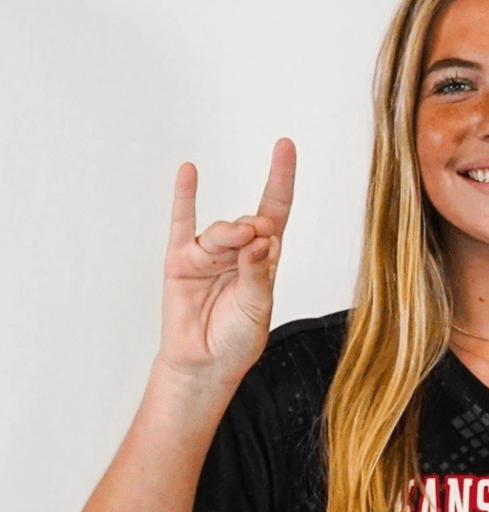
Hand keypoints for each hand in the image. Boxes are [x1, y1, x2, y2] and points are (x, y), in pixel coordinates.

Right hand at [156, 138, 295, 383]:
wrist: (206, 365)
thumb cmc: (238, 337)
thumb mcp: (258, 307)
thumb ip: (258, 273)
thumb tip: (260, 237)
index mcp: (264, 258)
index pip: (276, 209)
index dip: (281, 178)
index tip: (285, 146)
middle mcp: (237, 250)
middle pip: (250, 221)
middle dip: (256, 226)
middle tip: (258, 236)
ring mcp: (208, 254)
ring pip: (221, 230)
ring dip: (230, 232)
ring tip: (239, 241)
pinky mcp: (180, 262)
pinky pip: (181, 224)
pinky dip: (184, 197)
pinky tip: (188, 172)